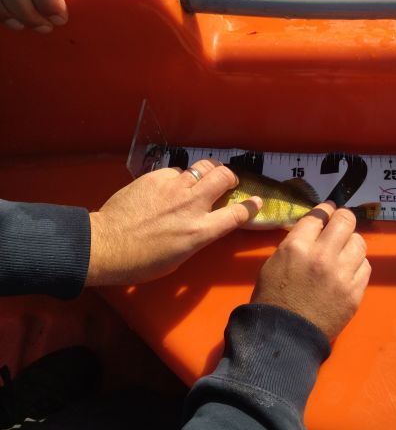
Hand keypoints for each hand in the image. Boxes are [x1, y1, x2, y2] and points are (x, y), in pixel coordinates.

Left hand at [86, 160, 261, 285]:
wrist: (105, 244)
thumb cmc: (141, 262)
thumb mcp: (179, 257)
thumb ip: (198, 236)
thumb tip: (205, 223)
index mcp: (199, 231)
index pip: (236, 214)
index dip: (250, 207)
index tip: (256, 202)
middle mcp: (191, 204)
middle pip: (224, 177)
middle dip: (230, 177)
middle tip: (227, 183)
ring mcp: (173, 187)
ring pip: (201, 167)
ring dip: (206, 173)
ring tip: (202, 178)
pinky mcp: (155, 177)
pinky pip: (175, 171)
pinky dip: (178, 178)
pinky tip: (169, 188)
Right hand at [251, 204, 370, 339]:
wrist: (286, 336)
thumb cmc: (274, 298)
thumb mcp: (274, 262)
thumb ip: (296, 242)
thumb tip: (315, 228)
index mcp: (297, 246)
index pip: (319, 215)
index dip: (326, 209)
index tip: (330, 209)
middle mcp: (322, 255)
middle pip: (345, 221)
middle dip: (343, 218)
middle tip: (340, 223)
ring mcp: (342, 274)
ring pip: (360, 242)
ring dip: (351, 242)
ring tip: (344, 250)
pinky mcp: (355, 292)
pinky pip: (365, 266)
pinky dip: (357, 264)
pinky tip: (347, 270)